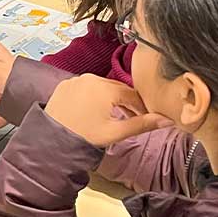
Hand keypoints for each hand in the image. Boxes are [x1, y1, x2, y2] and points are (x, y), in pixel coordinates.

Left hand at [45, 75, 171, 146]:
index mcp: (106, 88)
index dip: (143, 107)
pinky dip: (94, 96)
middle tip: (134, 117)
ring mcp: (76, 79)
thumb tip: (167, 120)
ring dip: (111, 98)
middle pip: (118, 88)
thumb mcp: (116, 132)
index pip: (133, 94)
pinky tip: (95, 110)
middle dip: (127, 102)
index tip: (147, 118)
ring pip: (102, 86)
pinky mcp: (65, 84)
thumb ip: (142, 124)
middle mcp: (91, 78)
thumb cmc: (83, 136)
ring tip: (115, 115)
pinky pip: (86, 86)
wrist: (50, 138)